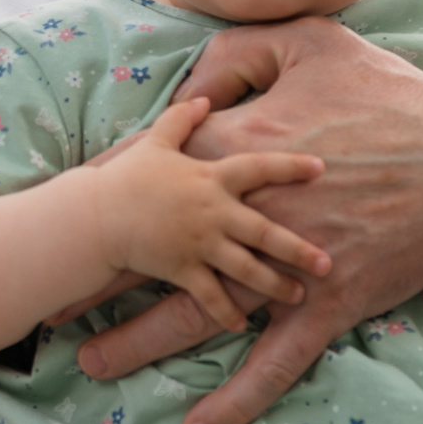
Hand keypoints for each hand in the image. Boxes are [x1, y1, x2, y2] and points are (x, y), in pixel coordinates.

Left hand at [76, 19, 422, 423]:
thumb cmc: (393, 96)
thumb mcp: (311, 44)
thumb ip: (238, 57)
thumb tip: (194, 86)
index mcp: (237, 153)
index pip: (149, 181)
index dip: (100, 204)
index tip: (60, 220)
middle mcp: (247, 220)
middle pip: (156, 260)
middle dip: (98, 285)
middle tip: (49, 310)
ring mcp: (285, 271)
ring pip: (199, 316)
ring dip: (142, 342)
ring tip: (94, 363)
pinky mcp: (328, 307)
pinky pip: (276, 363)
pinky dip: (239, 398)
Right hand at [90, 98, 328, 332]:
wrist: (95, 216)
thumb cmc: (126, 177)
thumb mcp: (155, 141)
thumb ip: (182, 119)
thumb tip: (202, 98)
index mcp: (210, 178)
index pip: (259, 168)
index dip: (291, 167)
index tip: (321, 167)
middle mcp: (213, 212)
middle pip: (265, 232)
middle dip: (298, 249)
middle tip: (327, 262)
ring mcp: (199, 244)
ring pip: (246, 269)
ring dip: (275, 284)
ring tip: (299, 295)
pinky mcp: (182, 270)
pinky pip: (211, 296)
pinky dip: (227, 312)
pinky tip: (243, 324)